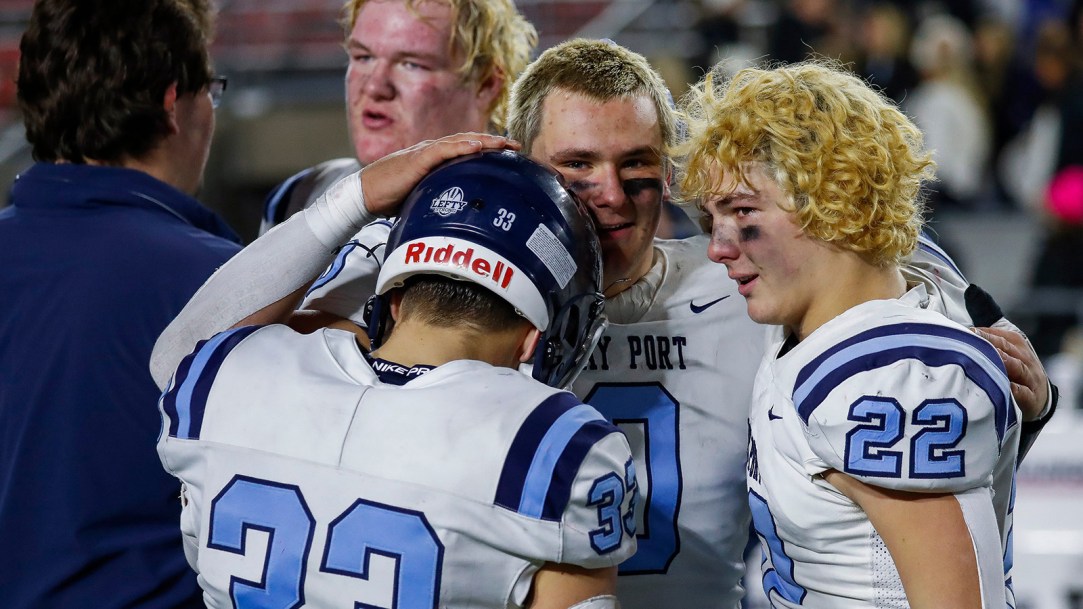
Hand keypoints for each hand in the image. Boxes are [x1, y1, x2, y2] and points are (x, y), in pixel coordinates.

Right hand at [360, 133, 519, 215]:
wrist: (364, 194)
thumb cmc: (389, 197)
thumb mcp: (422, 197)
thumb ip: (439, 197)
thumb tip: (458, 213)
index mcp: (434, 159)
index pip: (465, 149)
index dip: (487, 148)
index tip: (508, 153)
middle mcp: (431, 151)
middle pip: (467, 141)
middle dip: (492, 142)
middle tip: (515, 145)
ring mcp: (423, 153)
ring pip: (458, 141)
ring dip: (482, 141)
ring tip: (502, 142)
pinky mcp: (415, 160)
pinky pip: (441, 150)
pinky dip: (459, 147)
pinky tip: (475, 146)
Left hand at [973, 326, 1048, 420]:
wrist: (1040, 397)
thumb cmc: (1015, 372)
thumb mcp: (1007, 353)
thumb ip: (989, 342)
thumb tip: (963, 332)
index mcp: (1017, 345)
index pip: (1000, 336)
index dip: (984, 333)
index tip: (967, 331)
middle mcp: (1025, 358)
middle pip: (1007, 348)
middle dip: (990, 343)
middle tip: (972, 339)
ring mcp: (1030, 378)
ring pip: (1018, 367)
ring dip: (1004, 362)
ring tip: (990, 358)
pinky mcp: (1032, 397)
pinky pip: (1024, 392)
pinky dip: (1015, 390)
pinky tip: (1006, 388)